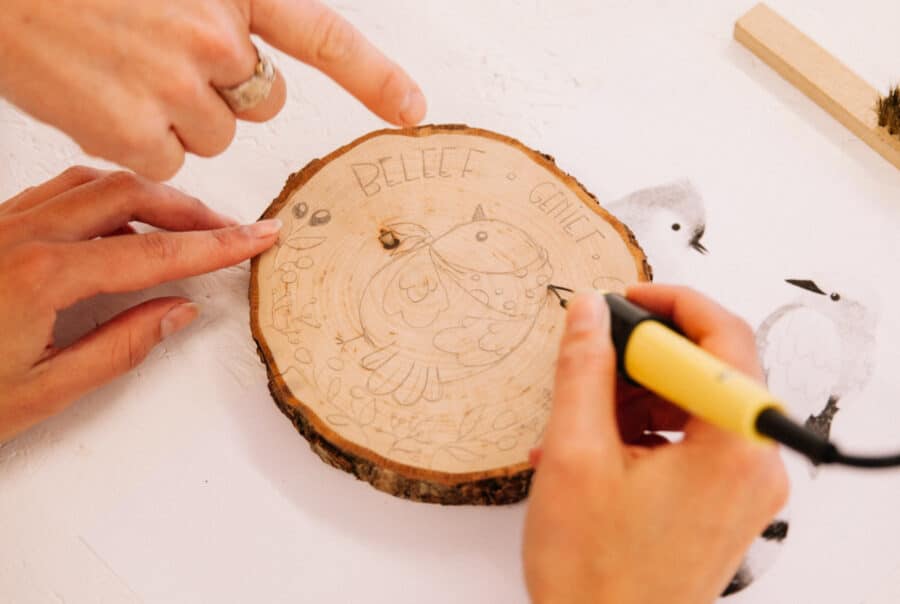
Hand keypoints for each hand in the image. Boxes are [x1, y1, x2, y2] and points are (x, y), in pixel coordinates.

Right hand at [0, 0, 425, 179]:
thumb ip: (217, 11)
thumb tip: (247, 56)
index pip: (324, 36)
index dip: (374, 76)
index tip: (411, 109)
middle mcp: (213, 35)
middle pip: (260, 102)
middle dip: (223, 91)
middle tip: (160, 56)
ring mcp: (175, 86)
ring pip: (212, 135)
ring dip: (175, 116)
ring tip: (118, 68)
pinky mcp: (133, 130)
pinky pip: (166, 161)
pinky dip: (136, 141)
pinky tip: (99, 96)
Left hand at [0, 166, 280, 440]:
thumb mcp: (44, 392)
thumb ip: (121, 346)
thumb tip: (179, 311)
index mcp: (43, 277)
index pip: (156, 252)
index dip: (217, 245)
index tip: (259, 237)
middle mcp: (23, 236)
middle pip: (130, 194)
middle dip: (192, 208)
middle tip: (232, 229)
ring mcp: (2, 224)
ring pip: (94, 182)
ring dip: (150, 196)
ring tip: (186, 223)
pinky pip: (59, 189)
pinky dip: (106, 195)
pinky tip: (121, 221)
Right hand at [523, 285, 788, 603]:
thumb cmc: (596, 576)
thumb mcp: (575, 455)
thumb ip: (583, 370)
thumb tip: (590, 314)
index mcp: (733, 449)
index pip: (724, 339)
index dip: (671, 305)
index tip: (623, 300)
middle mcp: (753, 468)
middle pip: (709, 372)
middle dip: (642, 360)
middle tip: (590, 360)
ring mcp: (740, 491)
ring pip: (693, 407)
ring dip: (633, 400)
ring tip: (578, 420)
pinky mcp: (721, 506)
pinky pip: (689, 443)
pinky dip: (642, 433)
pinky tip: (591, 448)